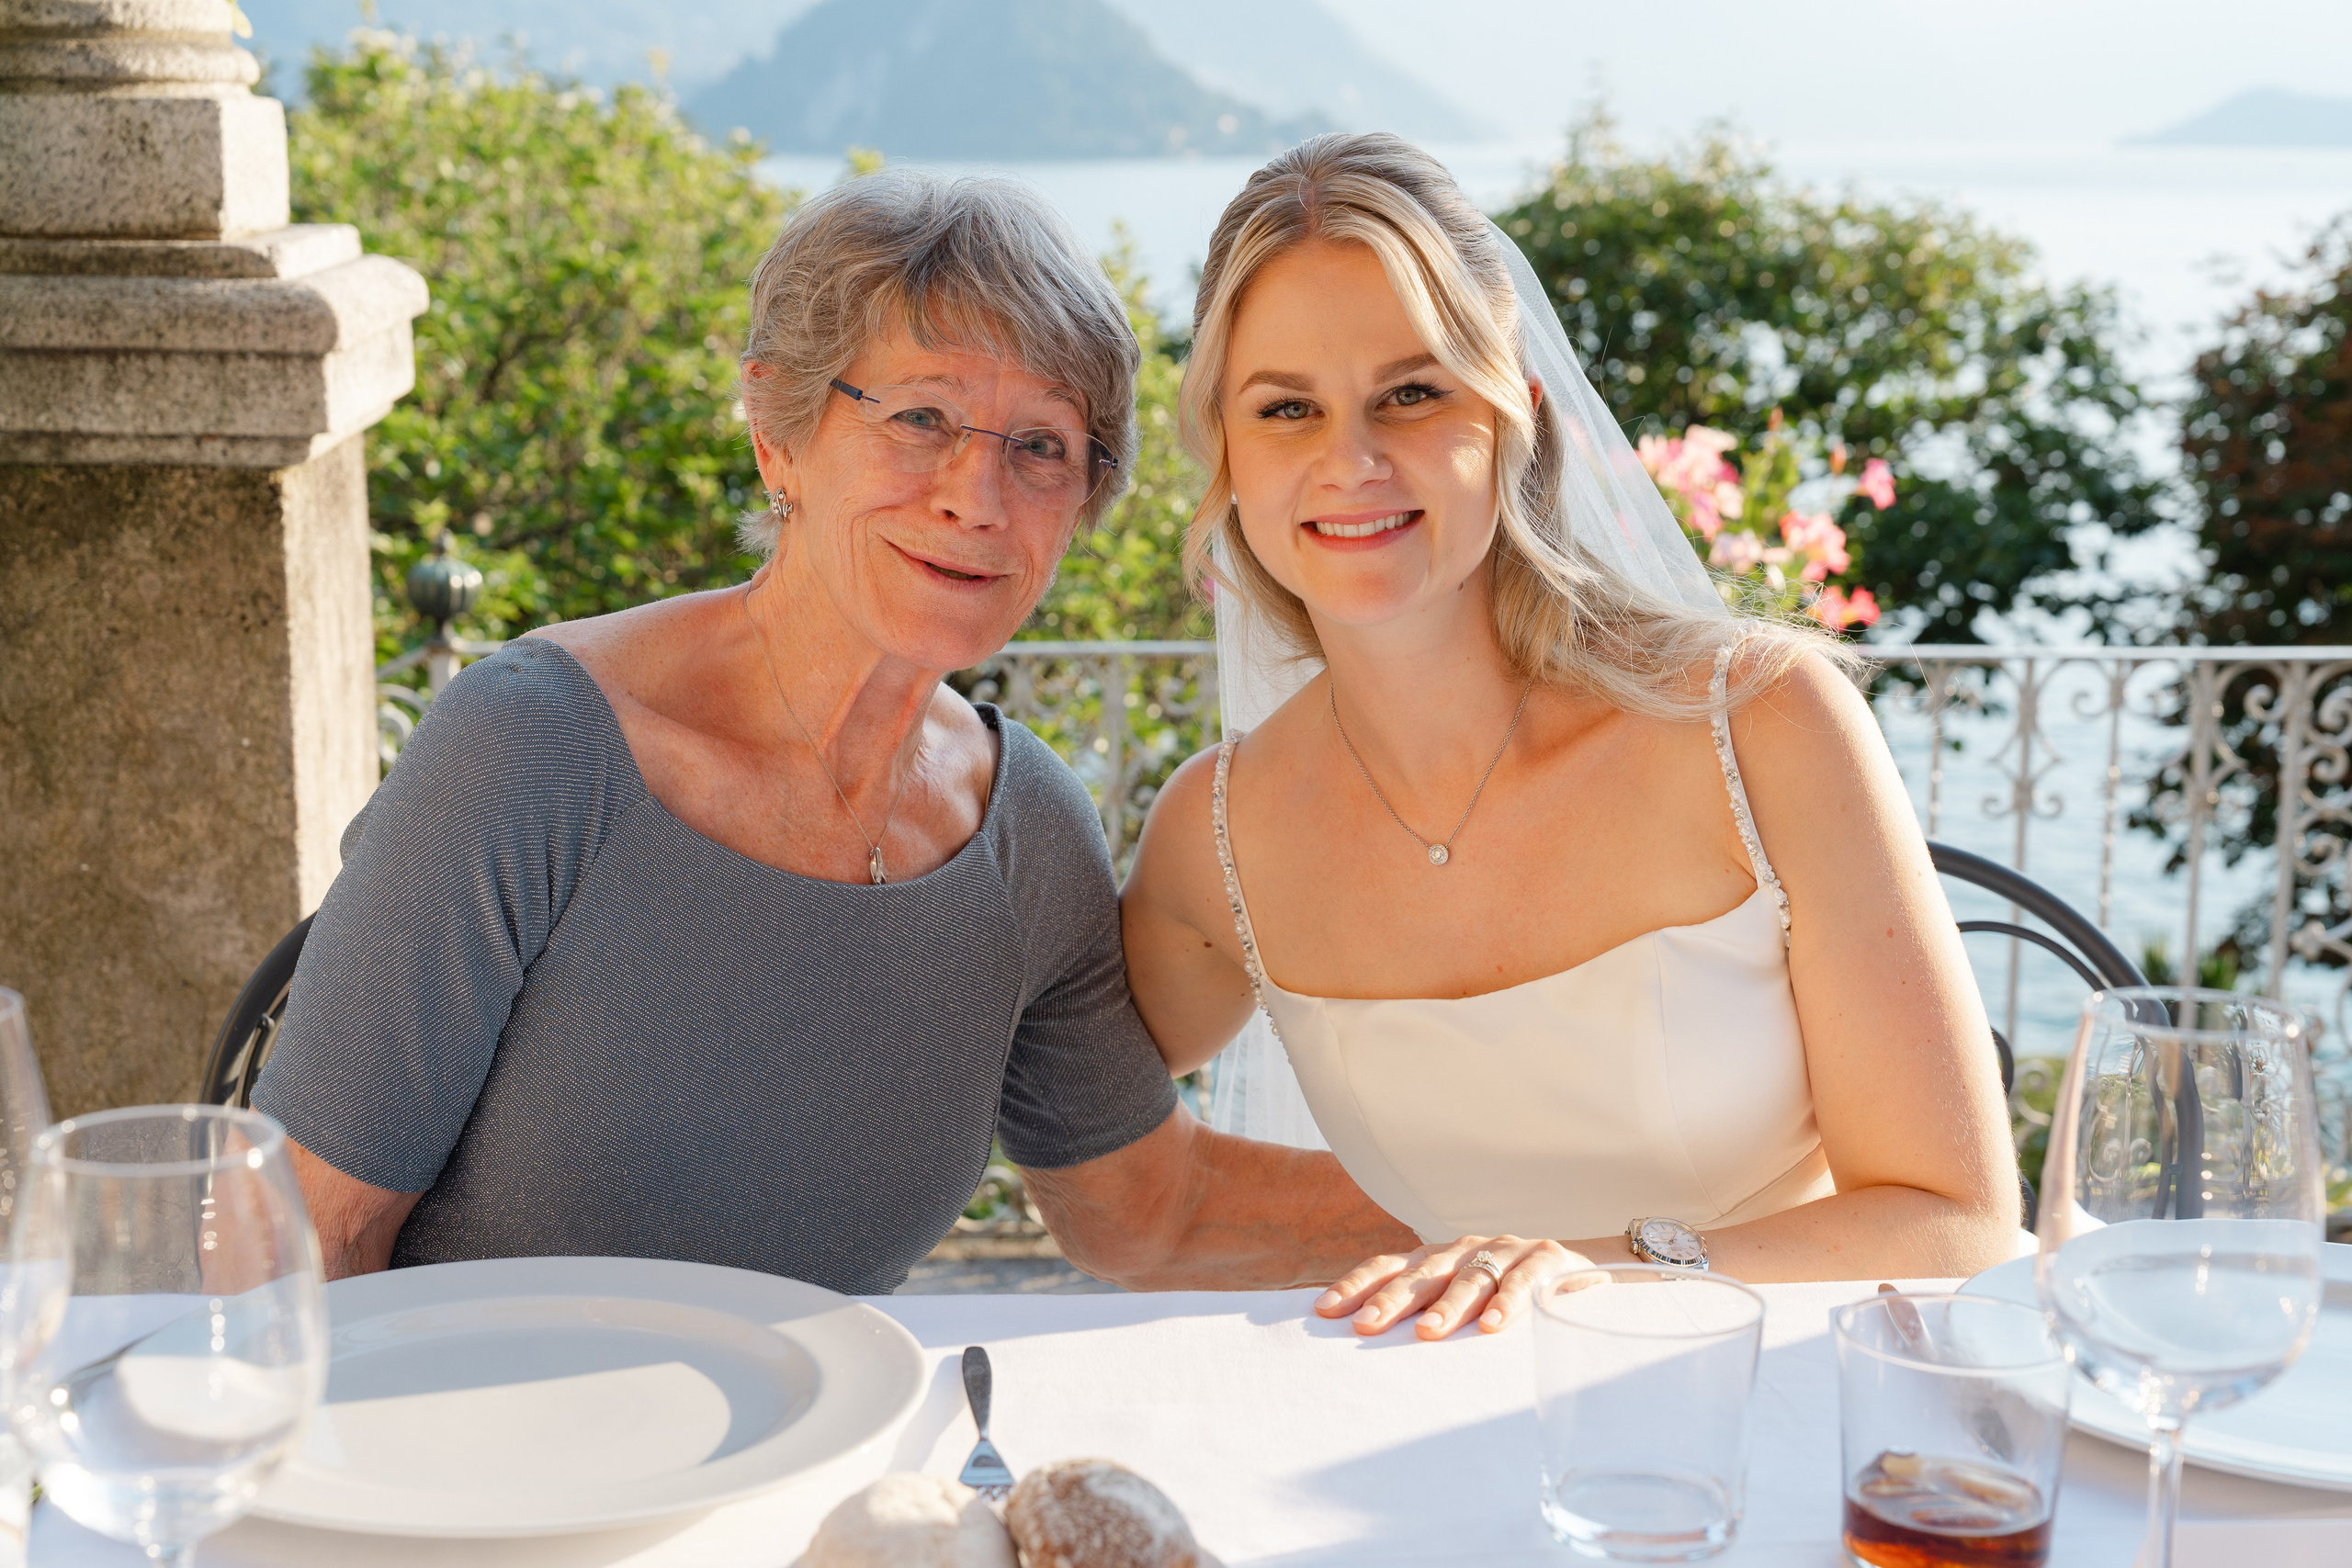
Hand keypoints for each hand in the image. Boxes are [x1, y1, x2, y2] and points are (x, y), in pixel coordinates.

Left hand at [1313, 1234, 1590, 1339]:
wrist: (1578, 1265)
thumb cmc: (1505, 1292)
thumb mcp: (1460, 1298)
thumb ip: (1424, 1311)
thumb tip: (1365, 1341)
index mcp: (1437, 1259)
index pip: (1388, 1266)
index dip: (1356, 1284)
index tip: (1324, 1311)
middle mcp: (1464, 1249)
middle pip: (1422, 1274)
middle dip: (1391, 1300)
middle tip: (1366, 1326)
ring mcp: (1504, 1251)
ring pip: (1470, 1278)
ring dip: (1448, 1306)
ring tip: (1427, 1333)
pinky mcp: (1545, 1259)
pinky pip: (1522, 1281)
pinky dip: (1508, 1302)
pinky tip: (1493, 1327)